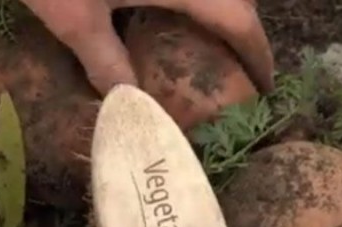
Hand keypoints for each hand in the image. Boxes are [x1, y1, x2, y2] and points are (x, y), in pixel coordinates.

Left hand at [20, 0, 272, 94]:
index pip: (238, 20)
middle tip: (240, 67)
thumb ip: (104, 60)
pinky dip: (196, 4)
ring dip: (223, 14)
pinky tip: (178, 14)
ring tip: (216, 44)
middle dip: (246, 33)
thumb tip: (125, 101)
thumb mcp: (74, 16)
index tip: (267, 84)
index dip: (258, 54)